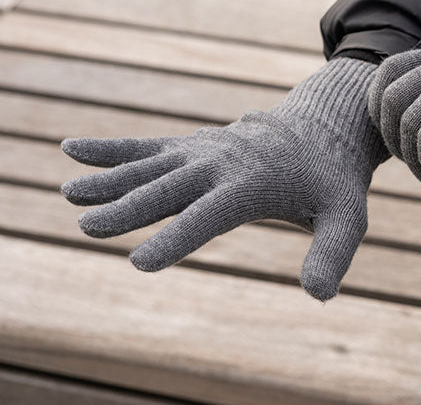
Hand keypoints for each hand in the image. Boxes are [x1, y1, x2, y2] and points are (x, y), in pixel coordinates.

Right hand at [61, 58, 386, 299]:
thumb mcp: (347, 217)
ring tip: (71, 194)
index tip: (141, 263)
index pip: (210, 215)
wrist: (324, 128)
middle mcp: (223, 162)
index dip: (177, 238)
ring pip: (151, 166)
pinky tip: (72, 149)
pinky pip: (149, 147)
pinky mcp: (194, 145)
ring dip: (112, 179)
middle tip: (90, 227)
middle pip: (170, 188)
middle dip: (130, 208)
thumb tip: (320, 294)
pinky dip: (114, 150)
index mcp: (255, 182)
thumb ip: (332, 253)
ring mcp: (205, 150)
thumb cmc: (334, 181)